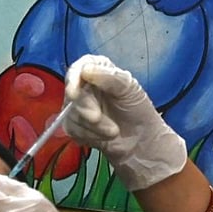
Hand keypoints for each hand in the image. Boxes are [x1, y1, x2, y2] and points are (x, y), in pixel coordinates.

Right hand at [63, 54, 186, 190]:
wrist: (141, 143)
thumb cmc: (138, 112)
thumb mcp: (130, 89)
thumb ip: (110, 77)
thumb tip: (86, 70)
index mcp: (99, 72)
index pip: (78, 68)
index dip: (73, 78)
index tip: (74, 92)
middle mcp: (86, 88)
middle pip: (73, 93)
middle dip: (85, 107)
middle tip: (97, 118)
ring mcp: (79, 108)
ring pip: (71, 113)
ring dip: (93, 126)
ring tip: (113, 131)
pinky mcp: (76, 126)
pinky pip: (72, 129)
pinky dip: (89, 135)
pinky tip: (103, 137)